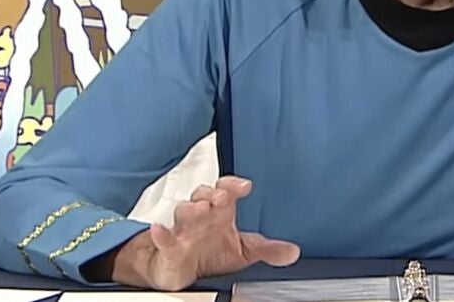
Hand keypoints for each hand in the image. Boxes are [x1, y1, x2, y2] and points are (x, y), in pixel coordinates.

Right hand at [109, 176, 299, 289]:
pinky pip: (163, 238)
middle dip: (212, 193)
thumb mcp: (243, 251)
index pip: (226, 190)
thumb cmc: (210, 251)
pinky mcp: (168, 247)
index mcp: (220, 212)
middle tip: (222, 196)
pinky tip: (161, 229)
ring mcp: (183, 230)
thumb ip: (268, 249)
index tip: (245, 186)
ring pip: (184, 212)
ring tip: (199, 207)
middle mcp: (202, 216)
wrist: (180, 269)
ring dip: (191, 208)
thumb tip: (293, 252)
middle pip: (204, 195)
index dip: (233, 185)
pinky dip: (161, 234)